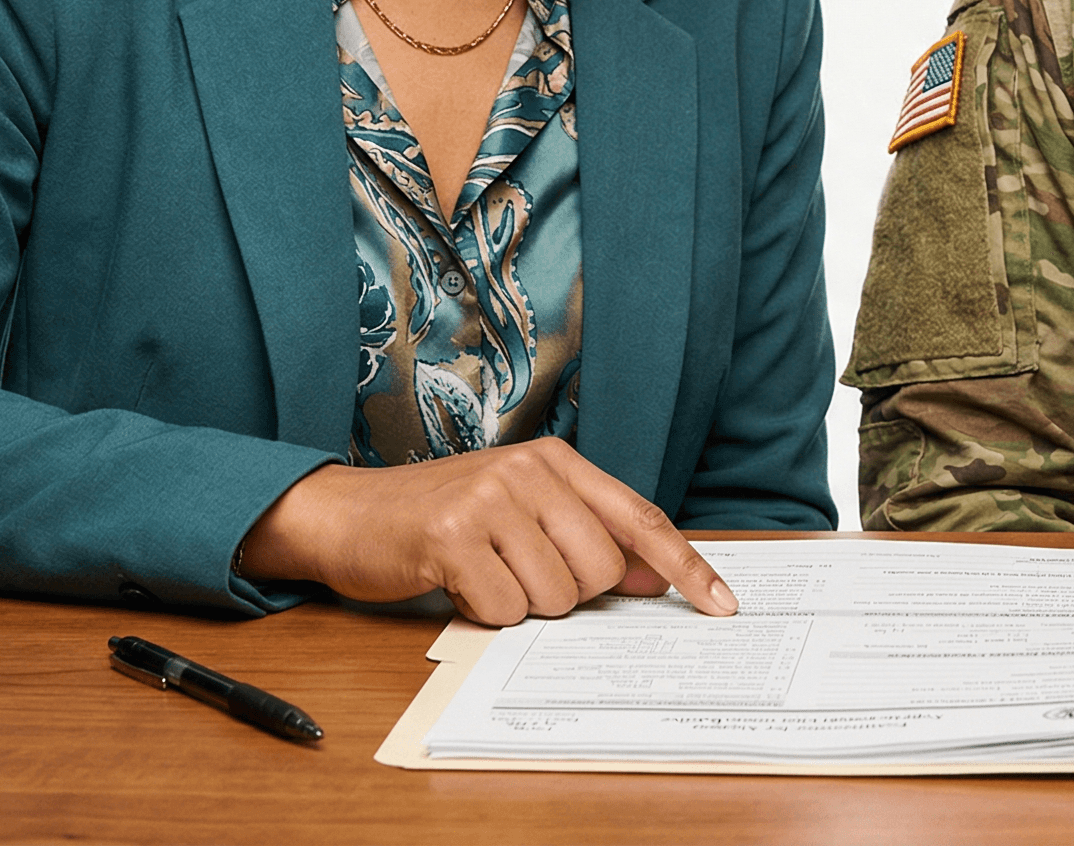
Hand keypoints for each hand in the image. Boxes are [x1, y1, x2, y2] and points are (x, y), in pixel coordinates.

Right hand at [237, 437, 736, 625]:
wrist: (349, 514)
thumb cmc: (443, 521)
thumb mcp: (522, 512)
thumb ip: (588, 536)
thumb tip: (656, 578)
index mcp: (556, 461)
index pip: (640, 518)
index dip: (686, 566)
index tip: (724, 605)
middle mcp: (528, 471)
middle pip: (600, 570)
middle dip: (568, 594)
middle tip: (520, 574)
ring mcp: (489, 500)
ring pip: (555, 596)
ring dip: (520, 604)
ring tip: (484, 574)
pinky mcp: (451, 537)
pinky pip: (503, 608)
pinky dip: (483, 613)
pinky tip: (456, 583)